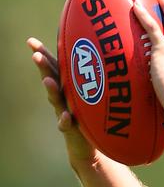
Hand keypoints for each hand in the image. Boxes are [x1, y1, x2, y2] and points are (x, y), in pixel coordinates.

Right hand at [27, 37, 98, 164]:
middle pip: (52, 79)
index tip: (30, 41)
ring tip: (48, 81)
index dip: (43, 54)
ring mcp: (65, 112)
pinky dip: (65, 120)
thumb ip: (95, 77)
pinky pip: (66, 124)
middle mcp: (63, 97)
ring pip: (56, 100)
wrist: (90, 145)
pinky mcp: (71, 129)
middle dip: (44, 67)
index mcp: (68, 86)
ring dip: (52, 90)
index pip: (55, 67)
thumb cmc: (93, 114)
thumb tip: (111, 52)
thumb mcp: (94, 93)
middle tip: (35, 55)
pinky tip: (67, 116)